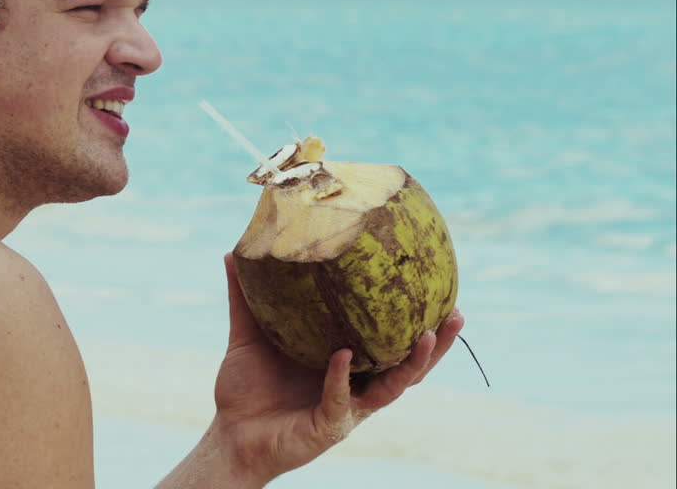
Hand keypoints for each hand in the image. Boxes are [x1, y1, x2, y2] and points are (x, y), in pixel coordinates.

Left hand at [211, 252, 463, 484]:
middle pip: (409, 365)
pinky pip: (341, 398)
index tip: (436, 287)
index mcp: (346, 364)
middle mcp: (356, 387)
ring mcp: (347, 408)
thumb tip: (233, 251)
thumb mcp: (247, 336)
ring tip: (425, 335)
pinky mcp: (329, 427)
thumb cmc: (245, 389)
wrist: (230, 435)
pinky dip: (342, 376)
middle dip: (437, 343)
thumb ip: (245, 299)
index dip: (414, 320)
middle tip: (457, 312)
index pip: (389, 341)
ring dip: (413, 363)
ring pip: (394, 387)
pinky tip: (343, 355)